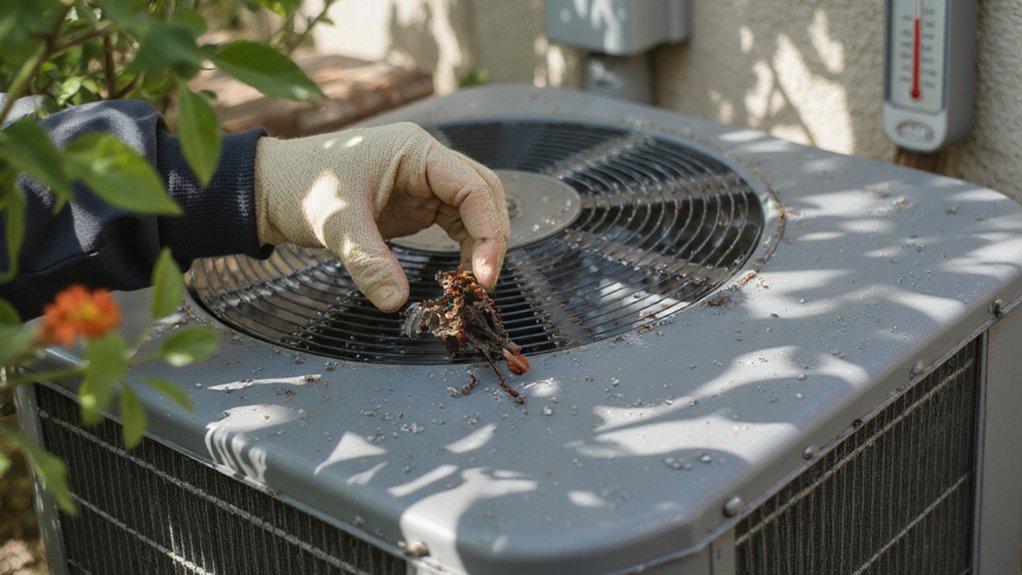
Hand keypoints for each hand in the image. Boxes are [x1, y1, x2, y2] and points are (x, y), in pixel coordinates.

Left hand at [254, 123, 508, 311]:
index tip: (483, 273)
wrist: (272, 186)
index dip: (487, 231)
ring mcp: (424, 180)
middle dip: (491, 237)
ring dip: (481, 243)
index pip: (472, 187)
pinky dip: (463, 246)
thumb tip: (397, 302)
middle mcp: (427, 161)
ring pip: (473, 209)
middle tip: (484, 282)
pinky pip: (454, 220)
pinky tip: (460, 272)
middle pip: (483, 194)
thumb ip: (369, 262)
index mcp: (416, 152)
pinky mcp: (417, 201)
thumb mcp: (336, 225)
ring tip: (475, 282)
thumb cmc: (302, 188)